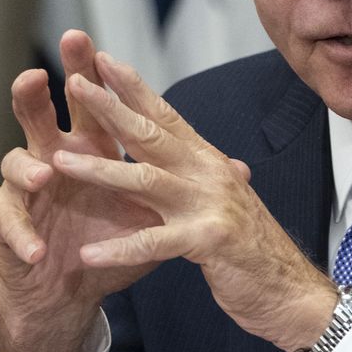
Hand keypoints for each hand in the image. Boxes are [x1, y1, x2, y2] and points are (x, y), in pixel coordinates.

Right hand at [0, 30, 161, 351]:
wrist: (70, 290)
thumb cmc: (107, 241)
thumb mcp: (151, 214)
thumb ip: (184, 184)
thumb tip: (239, 166)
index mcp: (87, 148)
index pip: (88, 105)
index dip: (88, 74)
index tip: (94, 45)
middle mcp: (51, 158)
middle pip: (36, 115)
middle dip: (34, 94)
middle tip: (38, 74)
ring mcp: (26, 189)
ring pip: (15, 163)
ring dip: (29, 168)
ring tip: (47, 175)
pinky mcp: (7, 224)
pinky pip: (9, 221)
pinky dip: (22, 234)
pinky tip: (36, 247)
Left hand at [49, 50, 337, 351]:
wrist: (292, 292)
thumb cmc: (252, 248)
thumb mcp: (225, 199)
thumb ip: (204, 172)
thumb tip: (198, 148)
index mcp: (207, 161)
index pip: (165, 114)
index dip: (133, 85)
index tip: (100, 59)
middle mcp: (208, 173)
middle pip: (150, 133)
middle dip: (109, 107)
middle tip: (73, 81)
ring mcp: (209, 205)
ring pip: (145, 180)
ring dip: (100, 170)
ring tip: (58, 162)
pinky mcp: (208, 241)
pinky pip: (154, 243)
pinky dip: (119, 248)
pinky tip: (87, 254)